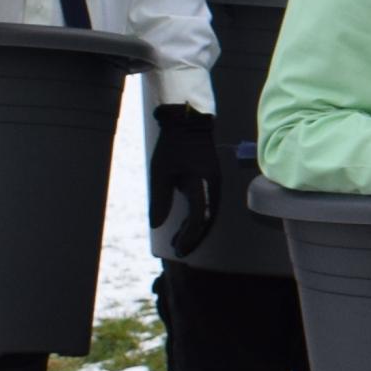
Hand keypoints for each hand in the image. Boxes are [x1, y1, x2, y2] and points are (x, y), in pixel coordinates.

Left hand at [148, 103, 222, 252]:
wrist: (188, 120)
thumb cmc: (172, 144)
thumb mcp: (160, 171)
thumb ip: (159, 199)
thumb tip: (157, 225)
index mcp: (201, 183)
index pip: (198, 217)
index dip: (188, 236)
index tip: (178, 249)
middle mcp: (212, 185)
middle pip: (206, 219)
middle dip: (193, 237)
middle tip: (179, 251)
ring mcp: (213, 182)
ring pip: (208, 213)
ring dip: (195, 229)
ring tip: (180, 241)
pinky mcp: (210, 179)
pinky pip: (207, 204)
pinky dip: (198, 217)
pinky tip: (186, 223)